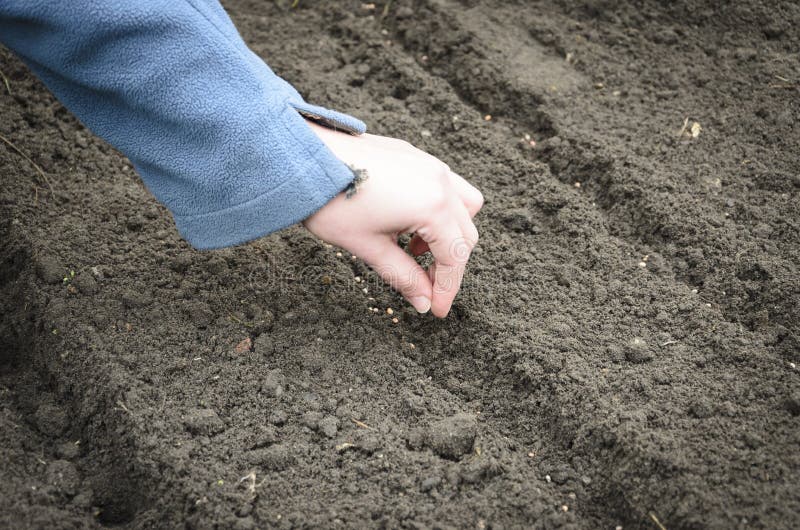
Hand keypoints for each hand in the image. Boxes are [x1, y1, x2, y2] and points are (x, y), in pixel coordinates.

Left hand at [303, 122, 483, 316]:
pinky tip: (408, 224)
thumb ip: (403, 276)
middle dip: (449, 265)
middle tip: (425, 288)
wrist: (304, 158)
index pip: (454, 256)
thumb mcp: (369, 247)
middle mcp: (440, 181)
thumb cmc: (333, 201)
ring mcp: (430, 165)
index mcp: (432, 206)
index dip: (447, 288)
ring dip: (448, 235)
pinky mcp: (416, 156)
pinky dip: (439, 211)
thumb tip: (423, 302)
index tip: (436, 309)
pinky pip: (446, 187)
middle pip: (465, 234)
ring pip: (464, 207)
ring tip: (414, 251)